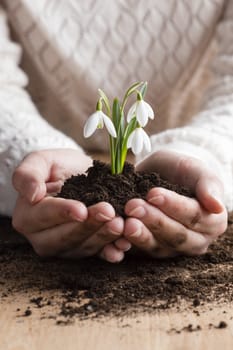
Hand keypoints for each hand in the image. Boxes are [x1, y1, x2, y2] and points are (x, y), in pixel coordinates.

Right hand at [12, 149, 129, 261]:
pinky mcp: (85, 249)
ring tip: (120, 223)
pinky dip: (111, 251)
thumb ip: (27, 174)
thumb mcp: (40, 161)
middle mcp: (43, 238)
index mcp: (27, 217)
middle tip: (108, 212)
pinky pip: (98, 254)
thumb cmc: (57, 167)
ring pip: (84, 246)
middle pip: (65, 236)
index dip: (63, 213)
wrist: (79, 174)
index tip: (82, 209)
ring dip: (103, 237)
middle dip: (89, 225)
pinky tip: (123, 245)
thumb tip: (32, 195)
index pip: (45, 216)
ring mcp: (65, 247)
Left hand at [122, 150, 227, 257]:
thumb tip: (217, 206)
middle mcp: (195, 241)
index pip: (194, 216)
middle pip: (176, 235)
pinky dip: (125, 246)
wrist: (164, 176)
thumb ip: (209, 185)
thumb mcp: (197, 170)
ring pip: (157, 247)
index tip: (153, 193)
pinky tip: (114, 239)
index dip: (173, 206)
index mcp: (212, 222)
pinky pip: (138, 252)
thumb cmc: (183, 171)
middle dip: (154, 221)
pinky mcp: (150, 250)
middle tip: (133, 206)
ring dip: (139, 236)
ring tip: (125, 223)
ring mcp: (172, 248)